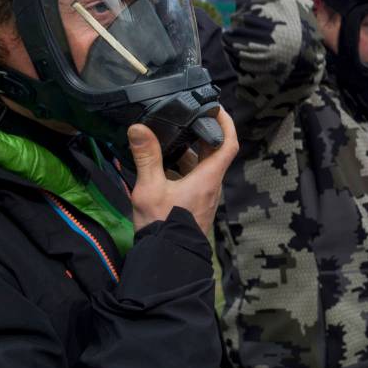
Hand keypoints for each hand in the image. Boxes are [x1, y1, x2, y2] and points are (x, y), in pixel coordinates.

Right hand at [127, 107, 238, 234]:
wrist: (168, 259)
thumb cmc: (163, 225)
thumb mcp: (150, 189)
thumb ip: (146, 158)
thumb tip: (139, 128)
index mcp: (208, 177)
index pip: (228, 144)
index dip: (227, 124)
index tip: (217, 108)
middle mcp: (211, 185)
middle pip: (213, 152)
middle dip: (201, 133)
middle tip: (185, 117)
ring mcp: (205, 196)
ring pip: (202, 166)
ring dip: (190, 151)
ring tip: (170, 135)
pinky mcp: (196, 204)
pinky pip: (194, 179)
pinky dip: (183, 167)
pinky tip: (164, 163)